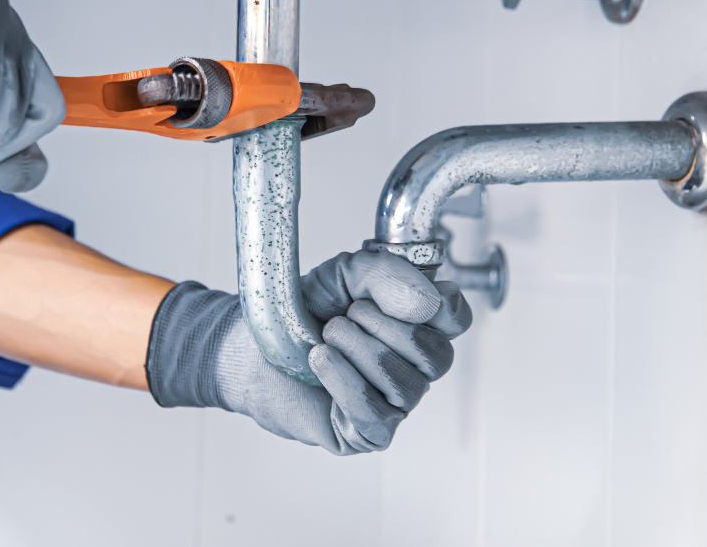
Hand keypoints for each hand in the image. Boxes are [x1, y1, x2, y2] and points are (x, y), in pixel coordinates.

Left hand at [146, 250, 472, 454]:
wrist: (250, 346)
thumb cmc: (299, 313)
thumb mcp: (342, 275)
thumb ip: (384, 273)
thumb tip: (426, 299)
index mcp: (414, 324)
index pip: (456, 320)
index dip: (442, 308)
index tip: (411, 296)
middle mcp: (412, 366)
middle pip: (436, 353)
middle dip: (385, 328)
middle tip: (345, 316)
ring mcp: (393, 403)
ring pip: (406, 383)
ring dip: (358, 351)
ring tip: (327, 337)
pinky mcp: (368, 433)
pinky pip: (375, 412)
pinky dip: (344, 380)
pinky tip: (320, 361)